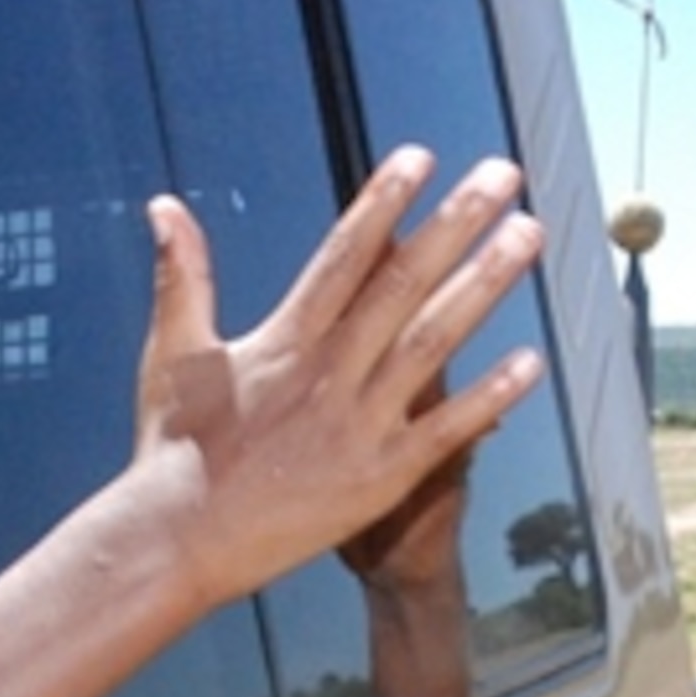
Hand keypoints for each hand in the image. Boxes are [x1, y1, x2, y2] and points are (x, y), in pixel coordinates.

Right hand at [133, 147, 543, 606]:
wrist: (179, 540)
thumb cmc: (173, 450)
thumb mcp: (173, 353)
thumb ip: (183, 275)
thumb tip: (165, 205)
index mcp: (284, 338)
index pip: (345, 255)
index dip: (385, 202)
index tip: (422, 156)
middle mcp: (328, 372)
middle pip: (405, 282)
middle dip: (458, 222)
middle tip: (503, 174)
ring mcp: (359, 424)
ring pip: (435, 340)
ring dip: (485, 283)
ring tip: (528, 235)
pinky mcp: (380, 478)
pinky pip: (446, 430)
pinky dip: (489, 396)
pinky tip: (530, 361)